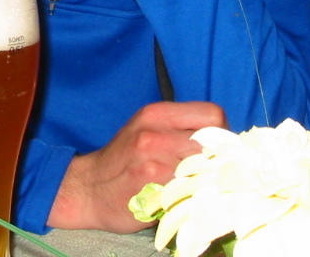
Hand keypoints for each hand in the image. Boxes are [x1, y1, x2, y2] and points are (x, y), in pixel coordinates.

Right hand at [46, 101, 225, 232]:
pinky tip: (178, 198)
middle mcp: (154, 131)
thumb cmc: (124, 160)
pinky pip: (189, 189)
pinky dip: (190, 195)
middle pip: (213, 142)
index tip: (214, 150)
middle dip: (215, 159)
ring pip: (204, 167)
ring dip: (203, 179)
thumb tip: (223, 141)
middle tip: (206, 172)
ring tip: (191, 185)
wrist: (86, 188)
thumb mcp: (148, 131)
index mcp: (157, 112)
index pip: (213, 114)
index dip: (220, 134)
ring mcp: (153, 160)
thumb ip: (180, 129)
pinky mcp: (151, 187)